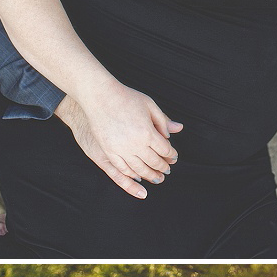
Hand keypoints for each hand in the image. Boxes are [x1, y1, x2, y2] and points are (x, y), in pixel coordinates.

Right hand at [57, 83, 182, 199]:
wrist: (100, 97)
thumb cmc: (125, 98)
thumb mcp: (149, 104)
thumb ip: (163, 120)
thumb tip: (176, 130)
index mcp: (147, 132)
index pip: (164, 150)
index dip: (172, 155)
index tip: (174, 157)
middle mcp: (135, 144)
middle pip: (153, 162)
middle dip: (162, 167)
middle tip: (167, 170)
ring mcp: (121, 150)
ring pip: (139, 169)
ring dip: (149, 175)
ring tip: (156, 178)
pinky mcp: (108, 152)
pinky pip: (122, 169)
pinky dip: (131, 175)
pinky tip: (137, 176)